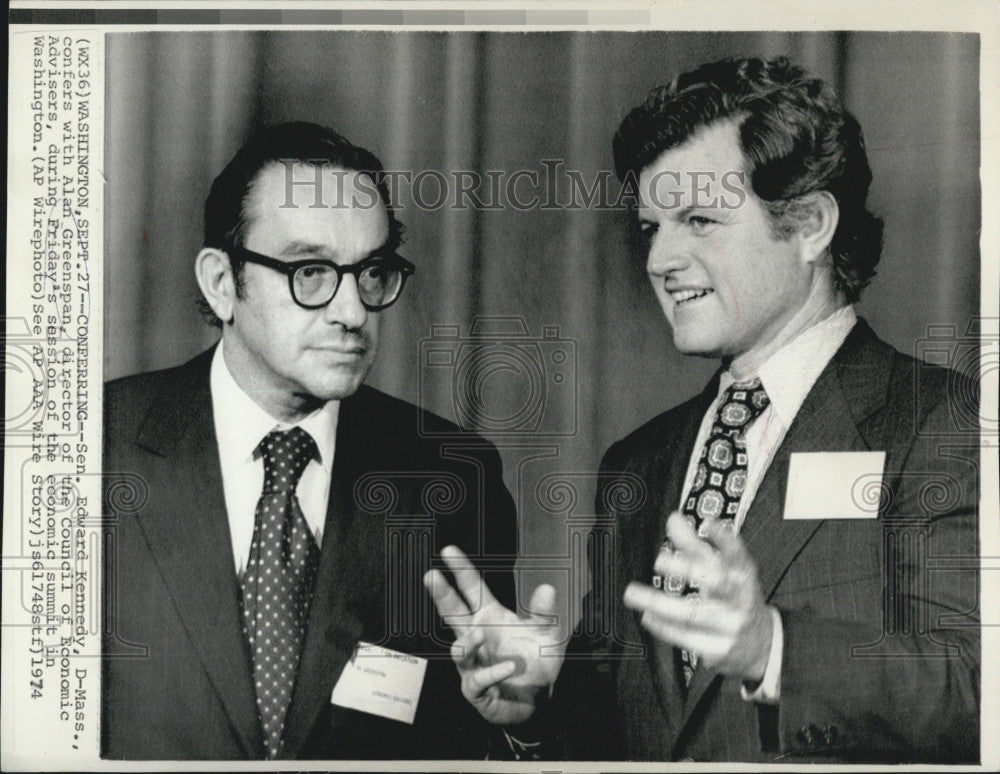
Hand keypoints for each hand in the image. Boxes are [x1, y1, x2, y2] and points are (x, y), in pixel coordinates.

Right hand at [423, 545, 565, 724]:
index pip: (472, 589)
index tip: (448, 550)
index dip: (460, 569)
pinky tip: (508, 668)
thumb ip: (544, 613)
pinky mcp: (477, 689)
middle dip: (441, 595)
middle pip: (453, 613)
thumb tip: (547, 588)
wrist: (538, 698)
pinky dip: (492, 673)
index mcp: (490, 618)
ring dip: (467, 642)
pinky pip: (478, 680)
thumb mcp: (547, 635)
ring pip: (460, 650)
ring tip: (479, 634)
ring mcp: (474, 663)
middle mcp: (477, 637)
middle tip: (431, 576)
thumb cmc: (536, 662)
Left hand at [623, 512, 773, 681]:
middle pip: (717, 581)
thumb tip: (673, 519)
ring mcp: (732, 625)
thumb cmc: (734, 598)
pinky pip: (688, 638)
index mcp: (743, 575)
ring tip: (633, 594)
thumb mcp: (722, 571)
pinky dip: (665, 628)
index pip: (737, 554)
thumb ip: (695, 545)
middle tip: (658, 560)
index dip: (724, 538)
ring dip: (660, 604)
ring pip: (694, 614)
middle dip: (687, 569)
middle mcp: (741, 598)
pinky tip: (648, 616)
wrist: (763, 644)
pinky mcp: (720, 649)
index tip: (708, 523)